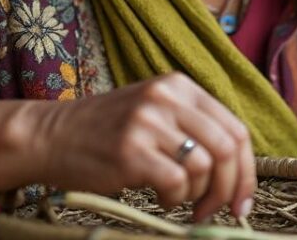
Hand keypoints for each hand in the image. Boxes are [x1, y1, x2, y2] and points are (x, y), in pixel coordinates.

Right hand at [35, 72, 255, 219]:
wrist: (49, 135)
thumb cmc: (105, 132)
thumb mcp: (154, 112)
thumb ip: (193, 127)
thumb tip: (237, 169)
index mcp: (179, 86)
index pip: (235, 129)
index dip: (247, 170)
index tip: (243, 199)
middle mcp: (167, 98)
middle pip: (227, 149)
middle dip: (230, 188)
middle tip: (218, 210)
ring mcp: (148, 122)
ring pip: (204, 167)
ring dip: (197, 195)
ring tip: (175, 197)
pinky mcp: (130, 150)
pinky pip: (176, 183)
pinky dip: (174, 199)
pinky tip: (158, 196)